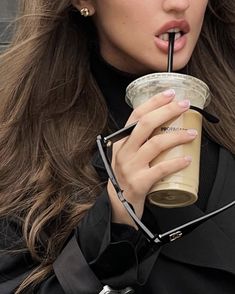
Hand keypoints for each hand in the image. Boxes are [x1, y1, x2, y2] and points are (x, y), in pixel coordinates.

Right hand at [107, 90, 196, 226]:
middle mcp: (124, 152)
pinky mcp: (139, 182)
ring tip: (192, 134)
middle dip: (167, 111)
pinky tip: (187, 159)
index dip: (153, 103)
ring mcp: (130, 167)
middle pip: (146, 125)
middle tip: (184, 105)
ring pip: (156, 144)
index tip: (170, 94)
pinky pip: (161, 169)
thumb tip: (164, 123)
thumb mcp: (127, 154)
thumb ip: (140, 140)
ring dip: (177, 136)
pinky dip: (176, 163)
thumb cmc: (127, 175)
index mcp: (121, 142)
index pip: (136, 116)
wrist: (119, 202)